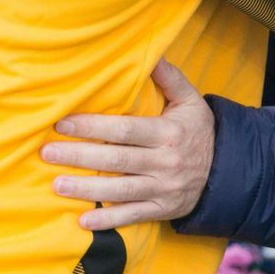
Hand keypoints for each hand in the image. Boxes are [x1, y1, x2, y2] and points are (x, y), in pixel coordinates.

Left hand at [41, 59, 214, 229]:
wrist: (227, 169)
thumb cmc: (199, 130)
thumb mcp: (190, 100)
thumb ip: (169, 77)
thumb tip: (151, 52)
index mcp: (169, 132)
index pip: (125, 129)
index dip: (93, 127)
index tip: (63, 123)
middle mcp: (166, 161)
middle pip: (117, 159)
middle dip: (79, 156)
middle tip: (47, 153)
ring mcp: (164, 188)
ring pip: (121, 190)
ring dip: (87, 190)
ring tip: (56, 185)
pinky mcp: (163, 210)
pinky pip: (133, 216)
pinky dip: (108, 221)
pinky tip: (83, 221)